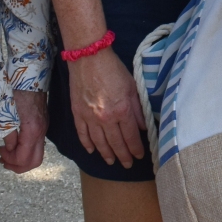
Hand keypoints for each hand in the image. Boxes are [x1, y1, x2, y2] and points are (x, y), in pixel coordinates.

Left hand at [0, 89, 47, 173]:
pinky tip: (15, 144)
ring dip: (22, 159)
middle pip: (34, 161)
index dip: (11, 161)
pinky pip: (37, 145)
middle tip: (4, 160)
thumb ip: (8, 134)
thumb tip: (8, 149)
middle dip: (18, 166)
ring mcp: (43, 128)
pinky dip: (26, 150)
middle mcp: (41, 132)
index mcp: (32, 130)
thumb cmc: (17, 92)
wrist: (30, 76)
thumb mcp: (6, 114)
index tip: (0, 153)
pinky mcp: (42, 124)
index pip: (24, 158)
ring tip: (7, 154)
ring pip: (37, 155)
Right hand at [67, 49, 145, 167]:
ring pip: (99, 143)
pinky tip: (92, 151)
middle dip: (123, 156)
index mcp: (122, 110)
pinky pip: (83, 134)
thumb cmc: (113, 68)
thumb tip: (144, 127)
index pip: (131, 137)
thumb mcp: (132, 86)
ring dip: (106, 154)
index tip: (140, 155)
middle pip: (116, 144)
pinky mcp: (78, 113)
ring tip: (111, 161)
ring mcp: (90, 117)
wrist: (88, 57)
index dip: (136, 149)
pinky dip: (87, 145)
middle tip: (127, 165)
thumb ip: (138, 109)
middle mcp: (106, 118)